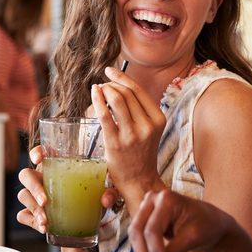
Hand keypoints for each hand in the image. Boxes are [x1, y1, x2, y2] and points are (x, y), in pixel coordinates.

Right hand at [16, 146, 120, 233]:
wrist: (86, 224)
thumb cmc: (91, 200)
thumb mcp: (103, 194)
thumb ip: (109, 193)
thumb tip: (105, 199)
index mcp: (57, 167)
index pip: (42, 153)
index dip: (37, 152)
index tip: (39, 158)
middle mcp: (42, 179)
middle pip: (26, 175)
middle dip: (34, 187)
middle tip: (45, 201)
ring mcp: (35, 197)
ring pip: (23, 196)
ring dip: (34, 208)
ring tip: (46, 221)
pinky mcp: (32, 214)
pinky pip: (23, 215)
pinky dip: (32, 221)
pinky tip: (44, 228)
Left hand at [91, 67, 166, 202]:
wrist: (139, 181)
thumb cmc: (141, 153)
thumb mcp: (150, 129)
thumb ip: (140, 110)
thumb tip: (120, 85)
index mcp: (158, 119)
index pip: (139, 90)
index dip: (122, 77)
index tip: (110, 71)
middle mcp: (148, 126)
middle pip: (126, 93)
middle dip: (111, 84)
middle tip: (102, 86)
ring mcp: (132, 135)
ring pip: (117, 99)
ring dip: (104, 90)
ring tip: (97, 90)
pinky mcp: (116, 143)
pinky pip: (105, 115)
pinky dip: (97, 100)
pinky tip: (93, 94)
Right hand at [130, 189, 238, 251]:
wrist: (211, 223)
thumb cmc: (206, 225)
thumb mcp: (192, 239)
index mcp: (166, 198)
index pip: (152, 229)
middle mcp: (151, 200)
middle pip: (138, 232)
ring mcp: (146, 210)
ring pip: (136, 239)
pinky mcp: (145, 223)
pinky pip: (140, 242)